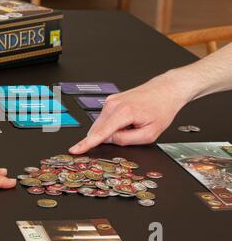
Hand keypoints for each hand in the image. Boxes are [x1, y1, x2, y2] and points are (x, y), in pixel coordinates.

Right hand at [69, 71, 192, 153]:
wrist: (165, 90)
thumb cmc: (161, 108)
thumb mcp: (150, 133)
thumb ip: (127, 140)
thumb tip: (109, 140)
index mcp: (123, 112)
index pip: (100, 133)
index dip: (86, 144)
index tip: (74, 150)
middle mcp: (113, 104)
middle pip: (99, 130)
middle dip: (111, 137)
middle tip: (132, 131)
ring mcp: (110, 101)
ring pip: (102, 125)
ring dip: (113, 130)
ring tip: (132, 123)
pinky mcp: (110, 101)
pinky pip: (105, 119)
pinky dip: (114, 124)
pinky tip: (129, 119)